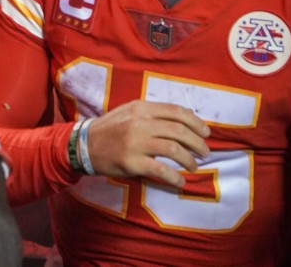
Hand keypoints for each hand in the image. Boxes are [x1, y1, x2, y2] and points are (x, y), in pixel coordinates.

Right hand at [84, 100, 210, 189]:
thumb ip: (154, 112)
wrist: (84, 145)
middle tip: (205, 152)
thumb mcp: (130, 111)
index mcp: (142, 108)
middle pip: (179, 131)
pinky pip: (160, 170)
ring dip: (189, 160)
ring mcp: (136, 143)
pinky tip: (180, 182)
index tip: (206, 133)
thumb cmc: (110, 128)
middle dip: (197, 142)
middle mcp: (141, 123)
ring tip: (195, 167)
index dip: (195, 122)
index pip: (176, 112)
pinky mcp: (132, 162)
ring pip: (173, 149)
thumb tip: (185, 116)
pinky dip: (174, 177)